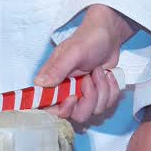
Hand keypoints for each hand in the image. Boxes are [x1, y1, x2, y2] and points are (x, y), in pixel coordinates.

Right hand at [36, 5, 134, 127]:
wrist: (108, 35)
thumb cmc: (87, 40)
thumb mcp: (73, 52)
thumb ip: (57, 69)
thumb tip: (39, 84)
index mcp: (54, 83)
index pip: (50, 109)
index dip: (63, 110)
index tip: (74, 96)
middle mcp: (67, 93)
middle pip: (78, 115)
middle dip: (90, 99)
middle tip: (91, 78)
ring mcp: (84, 95)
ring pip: (95, 111)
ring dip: (102, 90)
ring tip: (100, 71)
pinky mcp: (98, 95)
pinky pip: (107, 105)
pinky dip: (111, 90)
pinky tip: (108, 75)